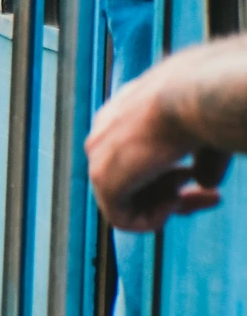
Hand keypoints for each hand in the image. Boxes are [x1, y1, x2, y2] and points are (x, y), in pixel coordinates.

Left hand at [88, 65, 230, 231]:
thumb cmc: (207, 105)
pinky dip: (153, 219)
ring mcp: (99, 155)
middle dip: (176, 194)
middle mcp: (106, 133)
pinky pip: (121, 220)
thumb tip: (206, 183)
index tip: (207, 187)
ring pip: (128, 202)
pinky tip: (173, 198)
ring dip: (166, 204)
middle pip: (135, 183)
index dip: (176, 178)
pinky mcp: (102, 177)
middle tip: (215, 198)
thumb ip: (204, 159)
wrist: (192, 95)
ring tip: (190, 186)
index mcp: (124, 117)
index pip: (141, 160)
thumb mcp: (207, 132)